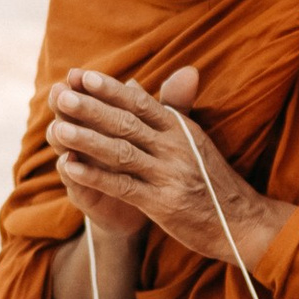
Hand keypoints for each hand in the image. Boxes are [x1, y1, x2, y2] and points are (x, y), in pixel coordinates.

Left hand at [43, 65, 292, 277]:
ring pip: (121, 152)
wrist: (240, 221)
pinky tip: (71, 169)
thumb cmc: (210, 179)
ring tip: (58, 129)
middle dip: (91, 109)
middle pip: (126, 123)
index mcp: (181, 128)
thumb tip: (141, 82)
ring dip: (87, 140)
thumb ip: (169, 109)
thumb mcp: (193, 139)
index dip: (110, 89)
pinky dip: (95, 176)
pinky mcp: (163, 203)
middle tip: (60, 97)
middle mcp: (175, 147)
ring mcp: (169, 175)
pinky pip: (123, 186)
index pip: (141, 103)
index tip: (82, 76)